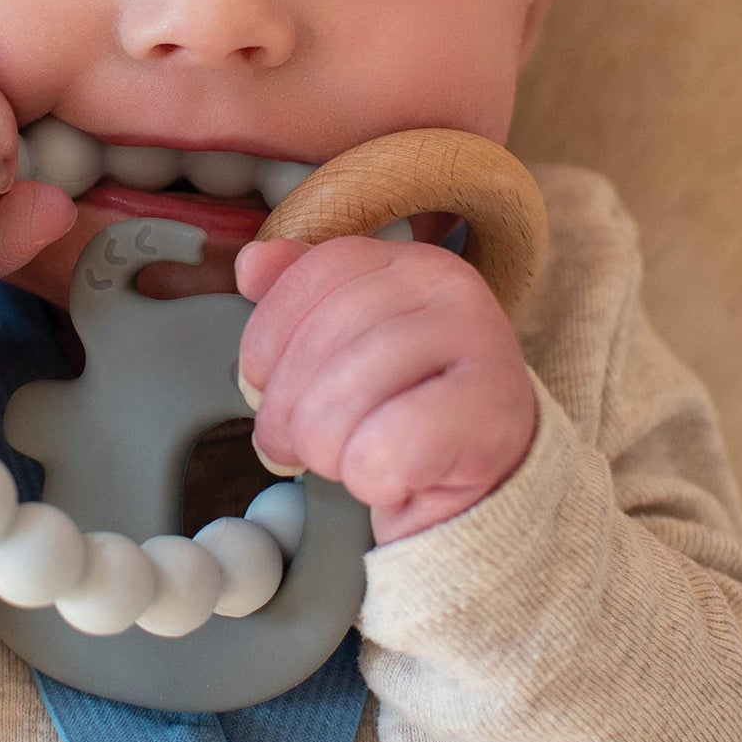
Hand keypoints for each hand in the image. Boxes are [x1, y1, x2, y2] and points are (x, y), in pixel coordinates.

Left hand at [234, 235, 537, 542]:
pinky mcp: (493, 414)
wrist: (485, 482)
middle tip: (284, 444)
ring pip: (351, 391)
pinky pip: (390, 447)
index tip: (258, 380)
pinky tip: (383, 480)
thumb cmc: (404, 406)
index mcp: (410, 260)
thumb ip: (297, 294)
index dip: (267, 333)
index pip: (315, 273)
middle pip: (327, 334)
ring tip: (335, 461)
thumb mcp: (347, 341)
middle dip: (286, 403)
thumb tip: (249, 264)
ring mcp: (480, 342)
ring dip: (323, 444)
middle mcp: (451, 285)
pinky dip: (369, 477)